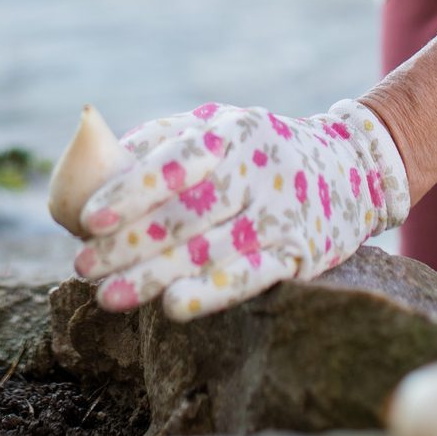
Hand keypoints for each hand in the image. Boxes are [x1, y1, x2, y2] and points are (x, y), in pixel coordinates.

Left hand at [72, 99, 409, 321]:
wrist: (353, 168)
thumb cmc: (257, 150)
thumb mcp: (217, 128)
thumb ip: (158, 144)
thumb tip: (89, 170)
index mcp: (230, 134)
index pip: (174, 162)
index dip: (130, 191)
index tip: (88, 219)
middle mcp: (258, 171)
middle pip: (185, 215)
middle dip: (128, 244)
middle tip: (83, 267)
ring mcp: (281, 214)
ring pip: (210, 250)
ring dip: (155, 276)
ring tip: (107, 296)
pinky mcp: (301, 252)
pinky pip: (251, 276)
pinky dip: (211, 293)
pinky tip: (173, 307)